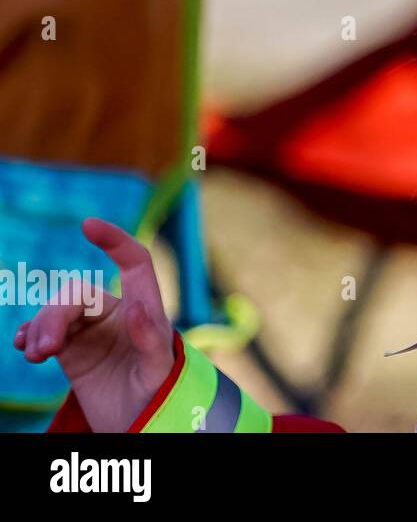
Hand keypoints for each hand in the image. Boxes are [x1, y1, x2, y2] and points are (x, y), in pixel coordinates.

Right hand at [12, 218, 174, 431]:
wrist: (136, 422)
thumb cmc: (157, 393)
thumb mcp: (160, 369)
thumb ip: (151, 339)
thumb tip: (138, 307)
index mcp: (146, 309)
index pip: (135, 263)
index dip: (115, 241)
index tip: (87, 225)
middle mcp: (117, 313)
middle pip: (78, 294)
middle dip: (56, 315)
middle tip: (45, 350)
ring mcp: (91, 329)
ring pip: (57, 311)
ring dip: (41, 327)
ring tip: (35, 354)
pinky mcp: (69, 348)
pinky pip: (44, 330)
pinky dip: (31, 334)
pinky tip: (25, 347)